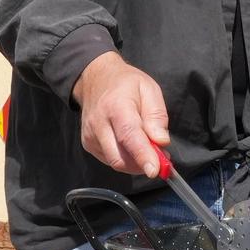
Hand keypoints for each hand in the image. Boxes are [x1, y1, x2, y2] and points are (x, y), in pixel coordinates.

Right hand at [72, 52, 170, 176]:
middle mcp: (98, 124)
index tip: (155, 170)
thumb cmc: (126, 84)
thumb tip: (161, 142)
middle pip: (120, 157)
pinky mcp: (88, 144)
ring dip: (135, 163)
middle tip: (161, 157)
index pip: (129, 136)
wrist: (95, 78)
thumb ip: (156, 116)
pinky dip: (125, 159)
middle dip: (142, 164)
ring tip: (148, 148)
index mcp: (116, 106)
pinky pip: (110, 160)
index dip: (143, 155)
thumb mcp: (149, 89)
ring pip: (115, 162)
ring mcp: (90, 136)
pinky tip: (132, 146)